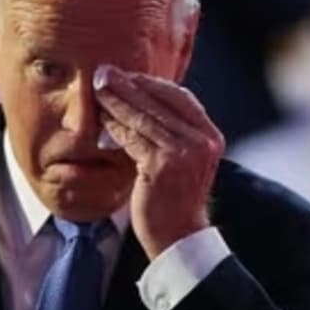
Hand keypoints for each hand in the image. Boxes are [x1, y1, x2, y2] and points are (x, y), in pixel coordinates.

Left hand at [93, 65, 222, 258]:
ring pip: (144, 117)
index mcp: (211, 137)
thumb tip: (143, 99)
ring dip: (117, 100)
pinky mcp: (162, 166)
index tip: (128, 76)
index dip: (152, 84)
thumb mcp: (183, 160)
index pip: (181, 98)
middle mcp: (202, 142)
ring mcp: (183, 153)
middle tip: (104, 72)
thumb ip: (173, 132)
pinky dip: (116, 126)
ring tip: (98, 88)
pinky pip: (133, 138)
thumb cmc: (175, 199)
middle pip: (160, 103)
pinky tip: (102, 119)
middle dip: (129, 85)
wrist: (178, 237)